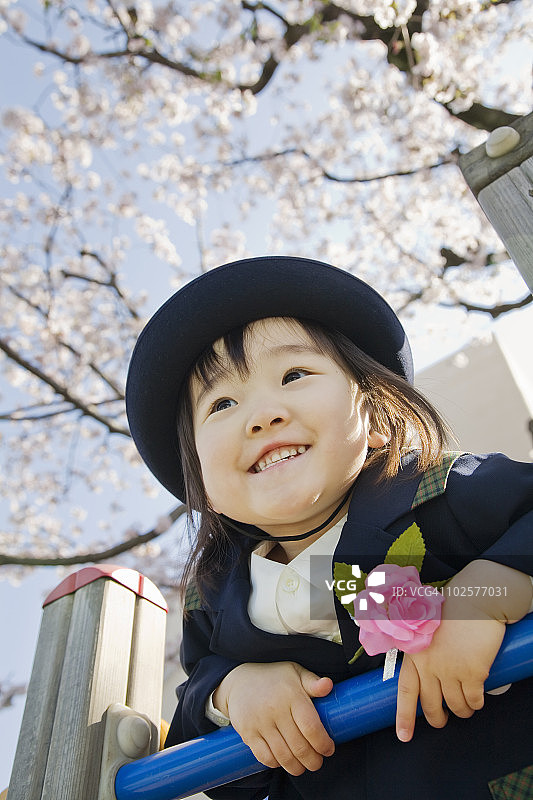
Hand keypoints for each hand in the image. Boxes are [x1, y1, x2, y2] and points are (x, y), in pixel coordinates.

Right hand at [212, 661, 334, 774]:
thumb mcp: (295, 672)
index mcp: (291, 694)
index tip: (329, 749)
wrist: (239, 680)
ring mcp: (260, 722)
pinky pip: (265, 757)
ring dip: (296, 767)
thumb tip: (328, 685)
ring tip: (302, 766)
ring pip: (283, 756)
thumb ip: (313, 682)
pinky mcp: (248, 733)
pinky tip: (283, 761)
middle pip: (299, 746)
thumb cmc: (274, 678)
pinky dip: (277, 764)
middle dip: (313, 761)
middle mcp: (275, 709)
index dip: (323, 743)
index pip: (311, 726)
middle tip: (317, 762)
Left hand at [395, 613, 504, 741]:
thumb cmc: (452, 610)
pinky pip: (473, 701)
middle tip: (442, 720)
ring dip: (461, 712)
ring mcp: (451, 670)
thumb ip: (421, 648)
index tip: (403, 735)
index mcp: (415, 652)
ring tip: (465, 707)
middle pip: (431, 705)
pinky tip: (478, 699)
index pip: (406, 690)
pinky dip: (476, 704)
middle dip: (437, 719)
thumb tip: (424, 670)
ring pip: (455, 706)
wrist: (476, 600)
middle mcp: (430, 664)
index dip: (404, 715)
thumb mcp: (425, 627)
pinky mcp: (472, 673)